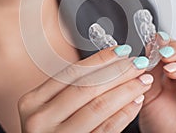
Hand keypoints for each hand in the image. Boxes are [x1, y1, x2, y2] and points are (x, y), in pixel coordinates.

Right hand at [18, 46, 153, 132]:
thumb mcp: (47, 109)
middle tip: (138, 63)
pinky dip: (125, 113)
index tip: (120, 51)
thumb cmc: (48, 131)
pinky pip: (107, 129)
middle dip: (118, 72)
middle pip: (87, 87)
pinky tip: (136, 101)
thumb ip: (66, 91)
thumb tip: (106, 65)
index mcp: (32, 101)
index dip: (100, 59)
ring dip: (126, 90)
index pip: (72, 73)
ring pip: (99, 106)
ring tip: (142, 80)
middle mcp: (41, 119)